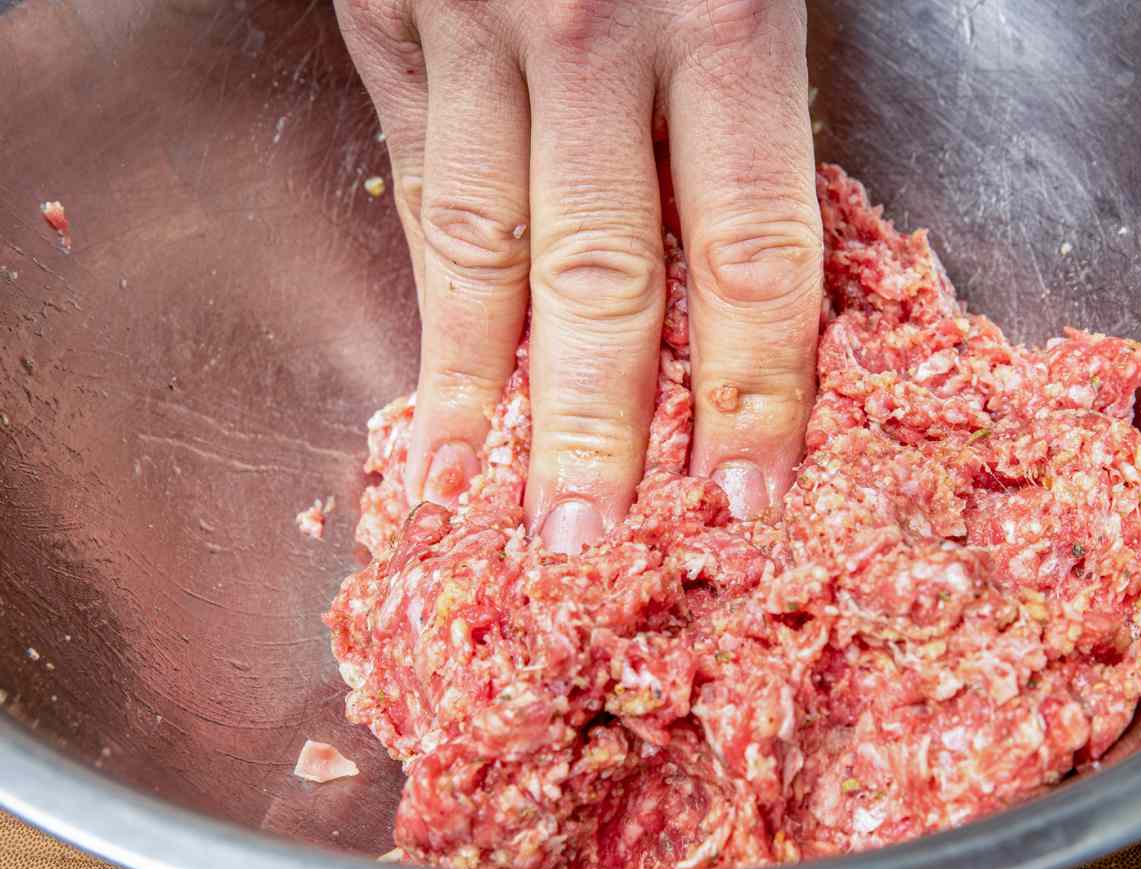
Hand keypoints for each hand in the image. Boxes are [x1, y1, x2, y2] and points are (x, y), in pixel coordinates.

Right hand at [337, 0, 822, 552]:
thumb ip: (749, 97)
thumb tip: (740, 273)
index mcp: (723, 19)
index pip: (750, 251)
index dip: (749, 388)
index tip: (743, 494)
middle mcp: (593, 34)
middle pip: (600, 276)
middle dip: (592, 430)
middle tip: (582, 544)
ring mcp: (476, 25)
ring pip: (478, 241)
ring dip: (473, 386)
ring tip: (461, 496)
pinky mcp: (390, 11)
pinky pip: (413, 173)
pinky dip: (423, 284)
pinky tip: (423, 373)